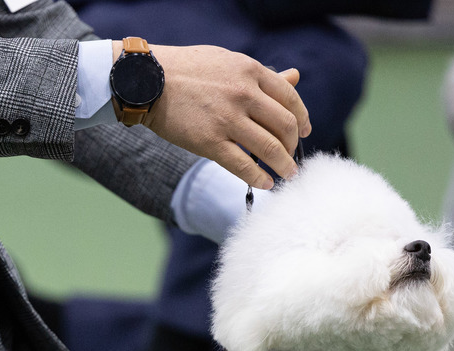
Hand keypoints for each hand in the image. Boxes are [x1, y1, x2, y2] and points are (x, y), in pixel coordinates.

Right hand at [116, 41, 310, 188]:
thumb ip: (261, 75)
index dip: (302, 118)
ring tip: (286, 175)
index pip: (290, 98)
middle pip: (286, 126)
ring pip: (270, 148)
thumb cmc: (188, 69)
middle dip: (293, 145)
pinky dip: (259, 178)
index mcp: (251, 72)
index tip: (305, 131)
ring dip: (283, 166)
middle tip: (291, 156)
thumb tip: (295, 77)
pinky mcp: (210, 142)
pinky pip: (243, 165)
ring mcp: (228, 120)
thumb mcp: (229, 62)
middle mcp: (244, 94)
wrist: (148, 81)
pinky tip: (265, 184)